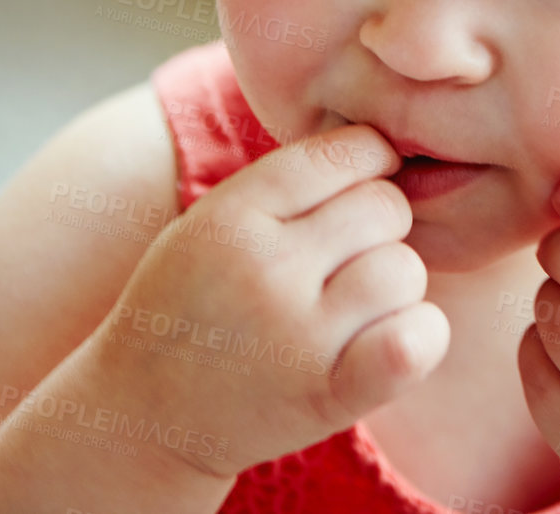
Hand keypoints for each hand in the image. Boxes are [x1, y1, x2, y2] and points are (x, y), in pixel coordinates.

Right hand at [84, 124, 448, 478]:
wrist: (141, 418)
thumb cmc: (194, 306)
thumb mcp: (210, 225)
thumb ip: (287, 182)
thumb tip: (387, 139)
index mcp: (232, 214)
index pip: (345, 152)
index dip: (371, 163)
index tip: (359, 190)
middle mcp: (264, 268)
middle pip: (386, 208)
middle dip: (381, 229)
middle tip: (345, 261)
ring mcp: (295, 335)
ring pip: (405, 271)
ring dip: (395, 288)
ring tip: (351, 308)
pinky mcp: (324, 397)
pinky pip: (415, 341)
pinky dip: (418, 337)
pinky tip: (388, 342)